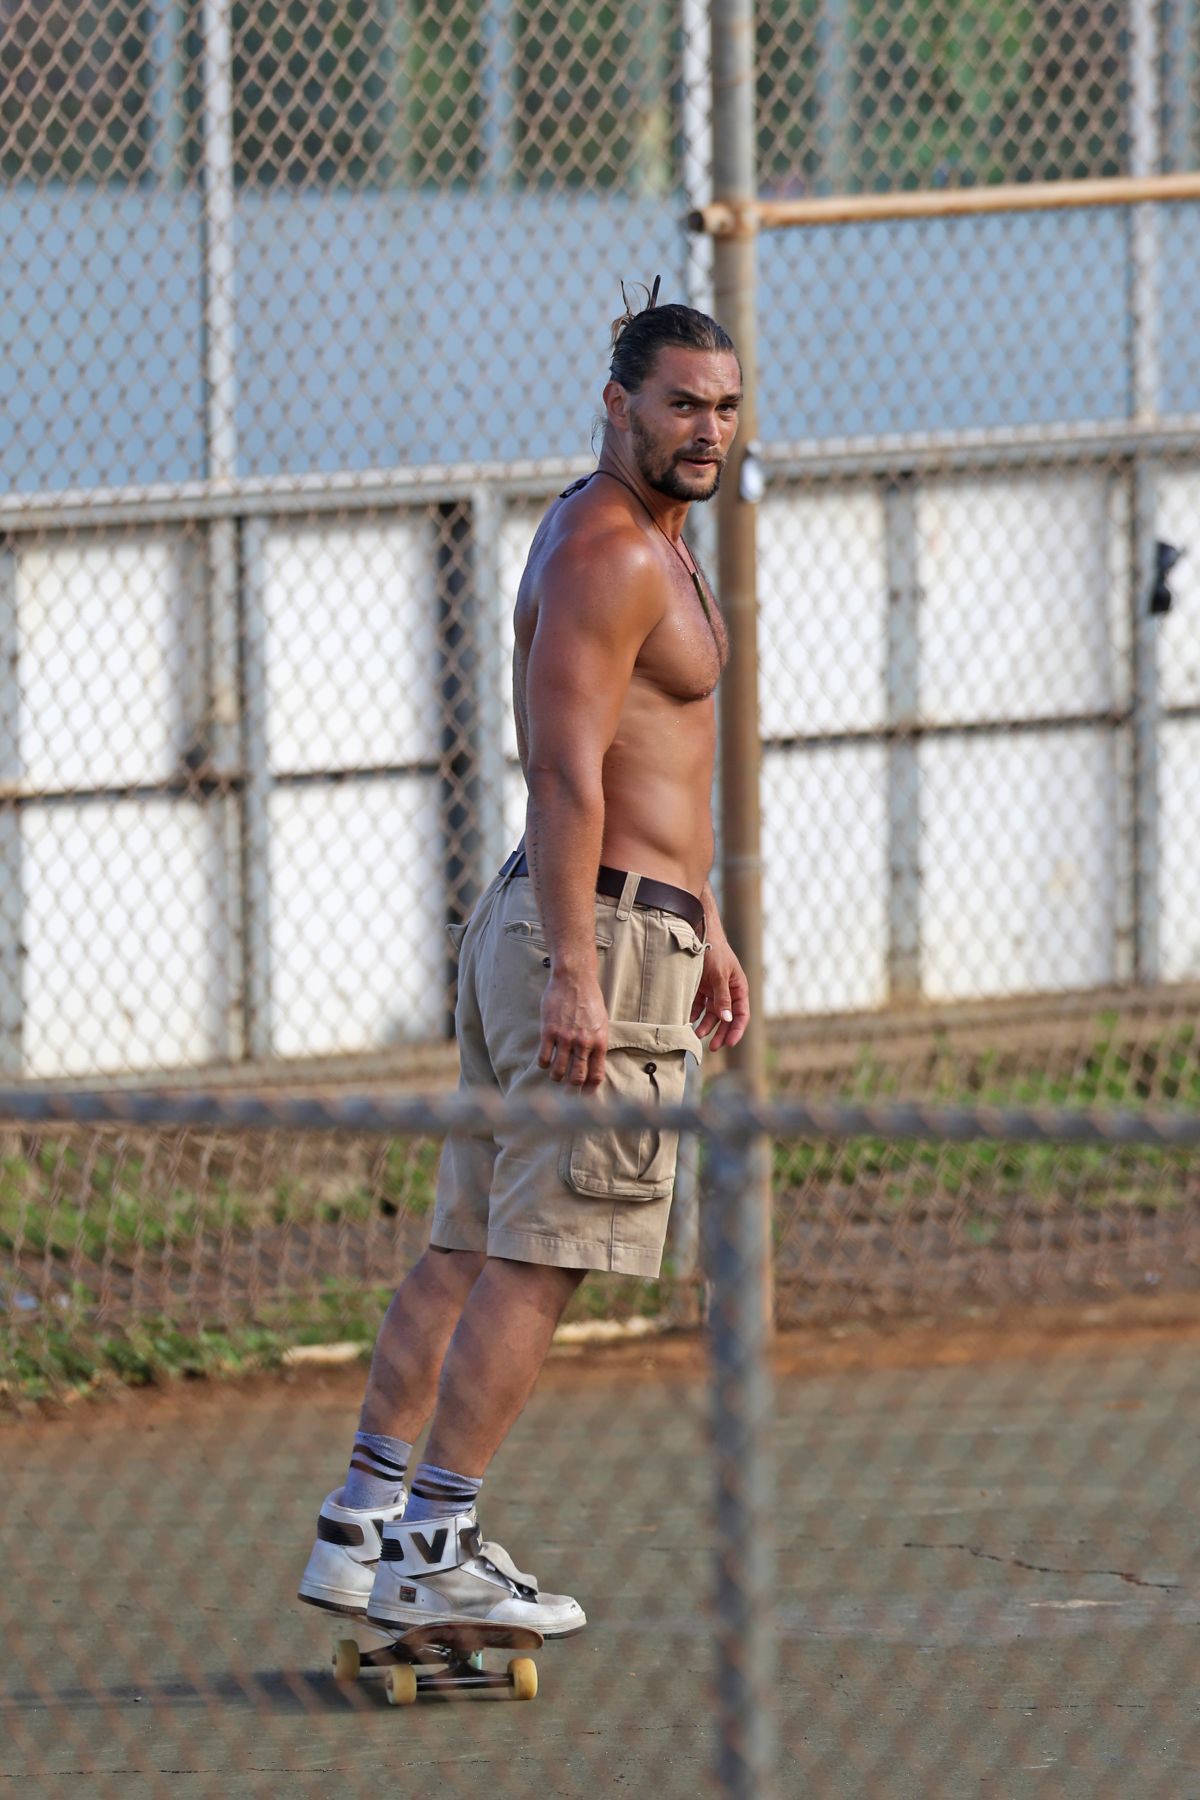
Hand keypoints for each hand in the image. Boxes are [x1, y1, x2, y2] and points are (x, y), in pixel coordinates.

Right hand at [539, 970, 608, 1091]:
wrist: (574, 979)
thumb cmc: (589, 1000)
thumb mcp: (601, 1023)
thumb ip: (597, 1043)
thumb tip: (592, 1064)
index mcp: (599, 1042)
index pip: (596, 1075)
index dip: (589, 1090)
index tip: (584, 1095)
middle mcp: (583, 1043)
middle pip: (576, 1078)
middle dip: (571, 1090)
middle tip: (567, 1091)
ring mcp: (565, 1038)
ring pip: (558, 1071)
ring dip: (555, 1077)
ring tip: (554, 1075)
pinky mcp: (549, 1032)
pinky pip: (543, 1058)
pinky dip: (543, 1064)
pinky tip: (544, 1061)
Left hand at [690, 939, 749, 1051]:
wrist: (696, 932)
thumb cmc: (714, 951)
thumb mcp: (719, 975)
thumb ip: (723, 998)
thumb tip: (727, 1019)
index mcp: (738, 987)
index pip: (742, 1014)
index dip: (737, 1030)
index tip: (729, 1043)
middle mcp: (727, 991)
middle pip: (726, 1018)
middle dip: (720, 1033)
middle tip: (713, 1048)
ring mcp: (713, 990)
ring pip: (711, 1014)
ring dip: (705, 1026)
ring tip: (696, 1035)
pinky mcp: (700, 988)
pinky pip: (698, 1006)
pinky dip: (694, 1015)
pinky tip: (687, 1021)